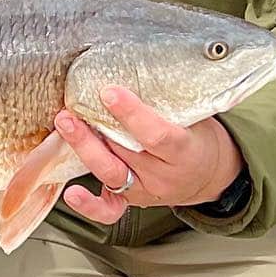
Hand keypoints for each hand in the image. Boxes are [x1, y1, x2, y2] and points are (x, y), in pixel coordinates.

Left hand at [55, 87, 243, 225]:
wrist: (209, 176)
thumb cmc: (199, 139)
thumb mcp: (196, 117)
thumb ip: (170, 101)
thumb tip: (140, 66)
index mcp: (184, 151)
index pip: (156, 135)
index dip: (132, 115)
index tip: (110, 93)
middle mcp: (162, 174)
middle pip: (126, 152)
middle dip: (96, 129)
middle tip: (73, 107)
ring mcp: (145, 190)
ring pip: (111, 173)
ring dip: (85, 149)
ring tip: (66, 125)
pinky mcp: (131, 201)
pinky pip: (109, 210)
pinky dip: (89, 205)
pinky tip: (72, 192)